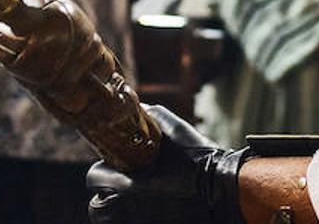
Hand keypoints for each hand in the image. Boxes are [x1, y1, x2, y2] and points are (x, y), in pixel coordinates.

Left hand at [87, 105, 247, 223]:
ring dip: (116, 210)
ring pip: (110, 221)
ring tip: (132, 201)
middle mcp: (128, 209)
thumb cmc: (200, 161)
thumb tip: (141, 106)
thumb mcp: (177, 130)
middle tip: (122, 186)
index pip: (94, 179)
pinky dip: (133, 218)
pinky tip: (148, 210)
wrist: (224, 190)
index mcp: (128, 185)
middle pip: (97, 208)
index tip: (116, 166)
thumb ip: (154, 116)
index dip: (102, 170)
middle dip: (106, 195)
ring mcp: (140, 223)